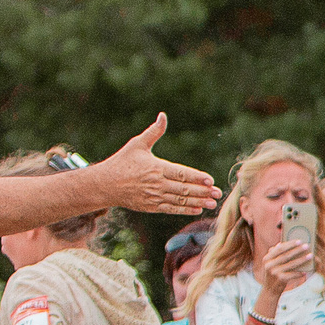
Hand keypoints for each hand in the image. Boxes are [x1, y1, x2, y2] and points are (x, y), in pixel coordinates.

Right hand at [96, 115, 221, 216]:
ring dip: (197, 202)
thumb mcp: (137, 144)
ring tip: (212, 203)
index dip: (196, 177)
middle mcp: (156, 183)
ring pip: (179, 200)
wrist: (105, 185)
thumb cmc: (122, 162)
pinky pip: (171, 209)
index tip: (210, 179)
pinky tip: (197, 209)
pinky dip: (184, 210)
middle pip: (183, 189)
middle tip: (218, 193)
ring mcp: (154, 196)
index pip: (180, 174)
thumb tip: (163, 115)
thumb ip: (154, 132)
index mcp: (155, 168)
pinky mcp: (151, 206)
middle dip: (202, 191)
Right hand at [261, 237, 313, 289]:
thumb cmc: (272, 275)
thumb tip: (280, 243)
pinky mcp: (280, 279)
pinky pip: (293, 274)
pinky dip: (299, 273)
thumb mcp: (270, 264)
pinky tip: (305, 271)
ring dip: (302, 259)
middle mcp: (269, 265)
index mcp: (266, 258)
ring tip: (310, 256)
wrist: (269, 290)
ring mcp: (274, 272)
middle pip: (286, 255)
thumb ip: (273, 255)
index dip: (290, 244)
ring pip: (291, 264)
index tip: (299, 240)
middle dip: (297, 250)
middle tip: (306, 246)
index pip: (279, 249)